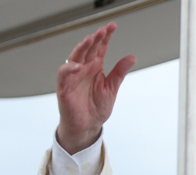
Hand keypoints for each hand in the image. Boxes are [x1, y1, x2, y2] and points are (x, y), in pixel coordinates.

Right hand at [56, 22, 135, 153]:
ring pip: (75, 58)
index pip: (100, 48)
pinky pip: (64, 75)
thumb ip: (119, 72)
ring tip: (89, 40)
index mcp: (95, 68)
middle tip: (102, 30)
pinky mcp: (64, 87)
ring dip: (81, 48)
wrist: (87, 126)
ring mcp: (73, 77)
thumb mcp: (111, 88)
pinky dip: (69, 69)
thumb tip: (131, 57)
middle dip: (94, 39)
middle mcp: (84, 69)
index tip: (112, 26)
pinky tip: (78, 66)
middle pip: (88, 49)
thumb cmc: (96, 108)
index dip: (105, 37)